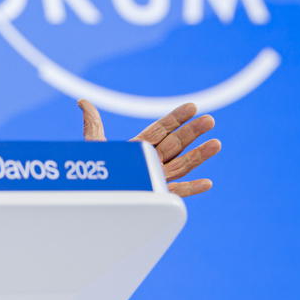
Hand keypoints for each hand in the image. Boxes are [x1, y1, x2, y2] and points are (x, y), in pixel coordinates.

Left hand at [78, 99, 219, 197]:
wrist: (90, 198)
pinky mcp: (156, 197)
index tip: (192, 107)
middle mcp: (151, 162)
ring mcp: (156, 179)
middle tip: (210, 120)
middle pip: (175, 145)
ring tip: (217, 144)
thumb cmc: (93, 172)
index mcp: (139, 148)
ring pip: (182, 166)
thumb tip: (83, 102)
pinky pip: (176, 194)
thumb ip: (93, 125)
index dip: (176, 119)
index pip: (161, 130)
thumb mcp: (94, 146)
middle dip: (193, 133)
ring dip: (200, 156)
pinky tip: (207, 183)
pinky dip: (191, 190)